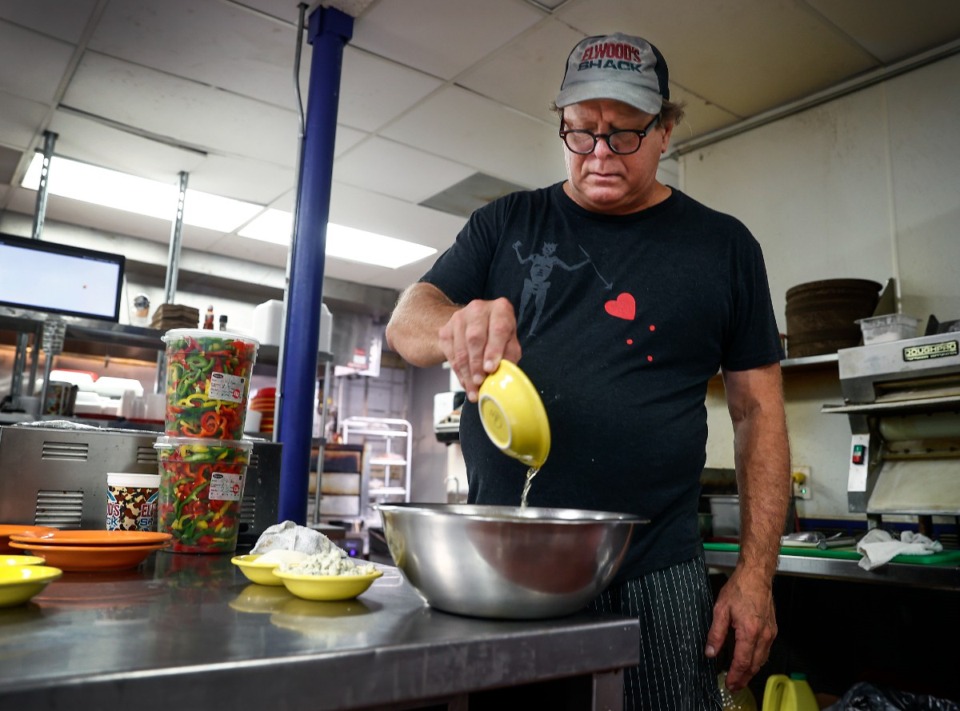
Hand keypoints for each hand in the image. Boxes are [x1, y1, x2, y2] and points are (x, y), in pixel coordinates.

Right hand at [438, 297, 521, 401]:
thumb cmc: (498, 335)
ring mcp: (459, 318)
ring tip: (473, 389)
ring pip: (460, 348)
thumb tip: (503, 375)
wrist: (475, 325)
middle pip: (475, 338)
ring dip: (466, 372)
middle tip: (479, 382)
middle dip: (476, 364)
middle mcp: (478, 309)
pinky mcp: (446, 330)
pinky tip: (465, 382)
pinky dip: (458, 371)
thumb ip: (509, 356)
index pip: (498, 329)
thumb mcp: (510, 343)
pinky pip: (450, 354)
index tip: (490, 369)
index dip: (494, 350)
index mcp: (500, 309)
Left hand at [704, 567, 776, 692]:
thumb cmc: (739, 589)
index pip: (742, 661)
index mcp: (749, 632)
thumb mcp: (720, 610)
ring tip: (740, 678)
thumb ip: (716, 633)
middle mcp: (763, 635)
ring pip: (762, 659)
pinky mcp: (772, 629)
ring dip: (751, 671)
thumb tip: (710, 652)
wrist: (756, 576)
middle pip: (754, 665)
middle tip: (734, 686)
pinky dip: (758, 660)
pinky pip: (766, 650)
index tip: (729, 684)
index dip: (735, 675)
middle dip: (744, 678)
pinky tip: (750, 662)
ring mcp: (770, 633)